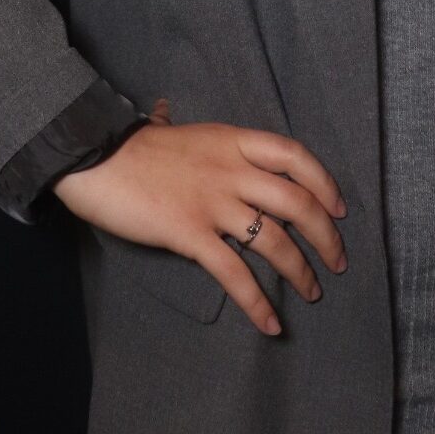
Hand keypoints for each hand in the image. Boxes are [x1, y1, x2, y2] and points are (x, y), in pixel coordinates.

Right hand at [52, 100, 348, 335]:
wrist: (95, 155)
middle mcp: (232, 169)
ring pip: (274, 239)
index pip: (294, 155)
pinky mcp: (190, 234)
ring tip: (313, 292)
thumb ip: (173, 122)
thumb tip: (161, 110)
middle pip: (296, 201)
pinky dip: (258, 302)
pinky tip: (271, 323)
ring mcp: (213, 202)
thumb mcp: (166, 127)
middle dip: (325, 235)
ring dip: (301, 270)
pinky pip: (234, 272)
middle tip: (338, 260)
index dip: (324, 182)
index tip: (339, 207)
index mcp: (232, 140)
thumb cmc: (130, 146)